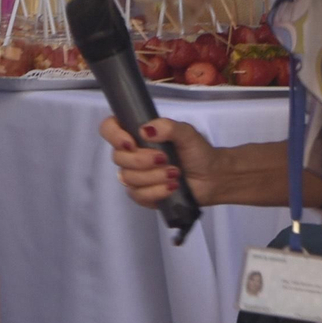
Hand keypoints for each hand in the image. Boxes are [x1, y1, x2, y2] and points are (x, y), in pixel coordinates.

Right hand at [100, 117, 219, 207]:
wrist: (212, 177)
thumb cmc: (198, 151)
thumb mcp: (186, 133)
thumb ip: (167, 127)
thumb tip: (145, 130)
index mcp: (137, 134)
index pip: (109, 129)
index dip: (114, 135)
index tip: (132, 142)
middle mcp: (132, 153)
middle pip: (117, 158)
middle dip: (141, 160)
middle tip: (165, 158)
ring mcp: (136, 175)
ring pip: (127, 178)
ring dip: (153, 177)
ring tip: (174, 174)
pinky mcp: (143, 194)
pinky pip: (137, 195)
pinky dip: (156, 192)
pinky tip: (171, 187)